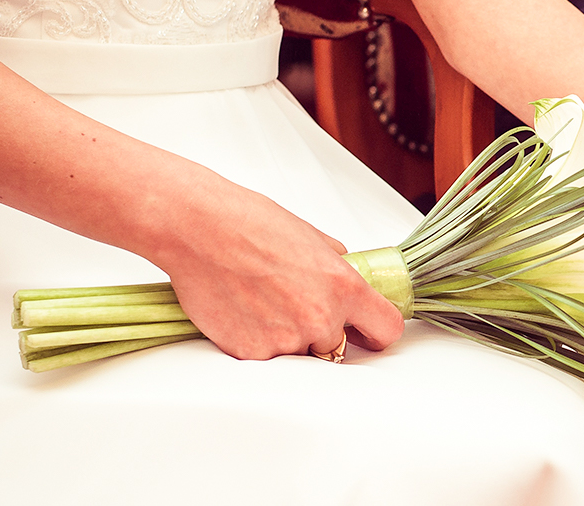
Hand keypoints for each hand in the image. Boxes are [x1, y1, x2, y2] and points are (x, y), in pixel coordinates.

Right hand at [149, 175, 404, 359]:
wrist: (198, 230)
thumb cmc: (248, 224)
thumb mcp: (310, 236)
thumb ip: (335, 264)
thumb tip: (344, 272)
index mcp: (342, 286)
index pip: (385, 329)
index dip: (376, 332)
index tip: (367, 333)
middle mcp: (319, 318)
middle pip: (336, 345)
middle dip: (320, 331)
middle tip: (290, 303)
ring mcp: (285, 340)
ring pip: (299, 354)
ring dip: (287, 338)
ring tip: (261, 303)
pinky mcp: (251, 353)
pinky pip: (266, 359)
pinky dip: (257, 341)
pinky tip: (243, 311)